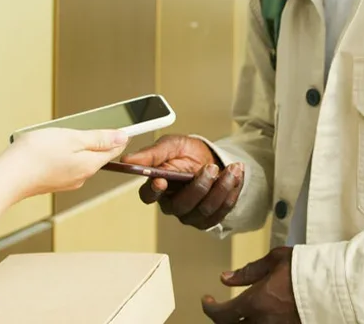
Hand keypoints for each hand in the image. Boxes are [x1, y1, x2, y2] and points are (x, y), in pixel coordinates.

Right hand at [1, 127, 129, 199]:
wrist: (7, 177)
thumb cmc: (36, 155)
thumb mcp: (72, 138)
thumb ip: (99, 138)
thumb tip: (123, 137)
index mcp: (90, 165)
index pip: (114, 150)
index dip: (118, 136)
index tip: (120, 125)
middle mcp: (82, 177)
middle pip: (96, 155)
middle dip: (92, 140)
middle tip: (79, 128)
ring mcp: (66, 182)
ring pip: (79, 159)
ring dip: (73, 147)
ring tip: (57, 138)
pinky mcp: (52, 183)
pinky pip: (64, 165)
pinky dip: (60, 155)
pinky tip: (46, 149)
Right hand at [122, 134, 244, 229]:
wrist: (212, 157)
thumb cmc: (188, 153)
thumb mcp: (171, 145)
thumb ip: (152, 153)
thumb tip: (128, 160)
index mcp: (158, 187)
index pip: (148, 196)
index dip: (153, 191)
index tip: (161, 181)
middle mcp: (172, 204)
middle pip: (181, 205)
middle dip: (199, 186)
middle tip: (210, 168)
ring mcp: (191, 214)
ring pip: (204, 209)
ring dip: (221, 188)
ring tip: (231, 169)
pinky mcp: (210, 218)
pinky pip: (222, 211)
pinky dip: (232, 192)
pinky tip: (236, 176)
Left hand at [201, 247, 299, 323]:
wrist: (334, 286)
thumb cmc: (306, 269)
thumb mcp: (275, 260)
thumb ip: (248, 271)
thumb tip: (225, 278)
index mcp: (256, 302)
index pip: (220, 315)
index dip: (209, 308)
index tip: (207, 300)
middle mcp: (262, 322)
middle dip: (221, 319)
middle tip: (220, 308)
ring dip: (238, 323)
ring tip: (238, 314)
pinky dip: (255, 323)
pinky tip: (257, 316)